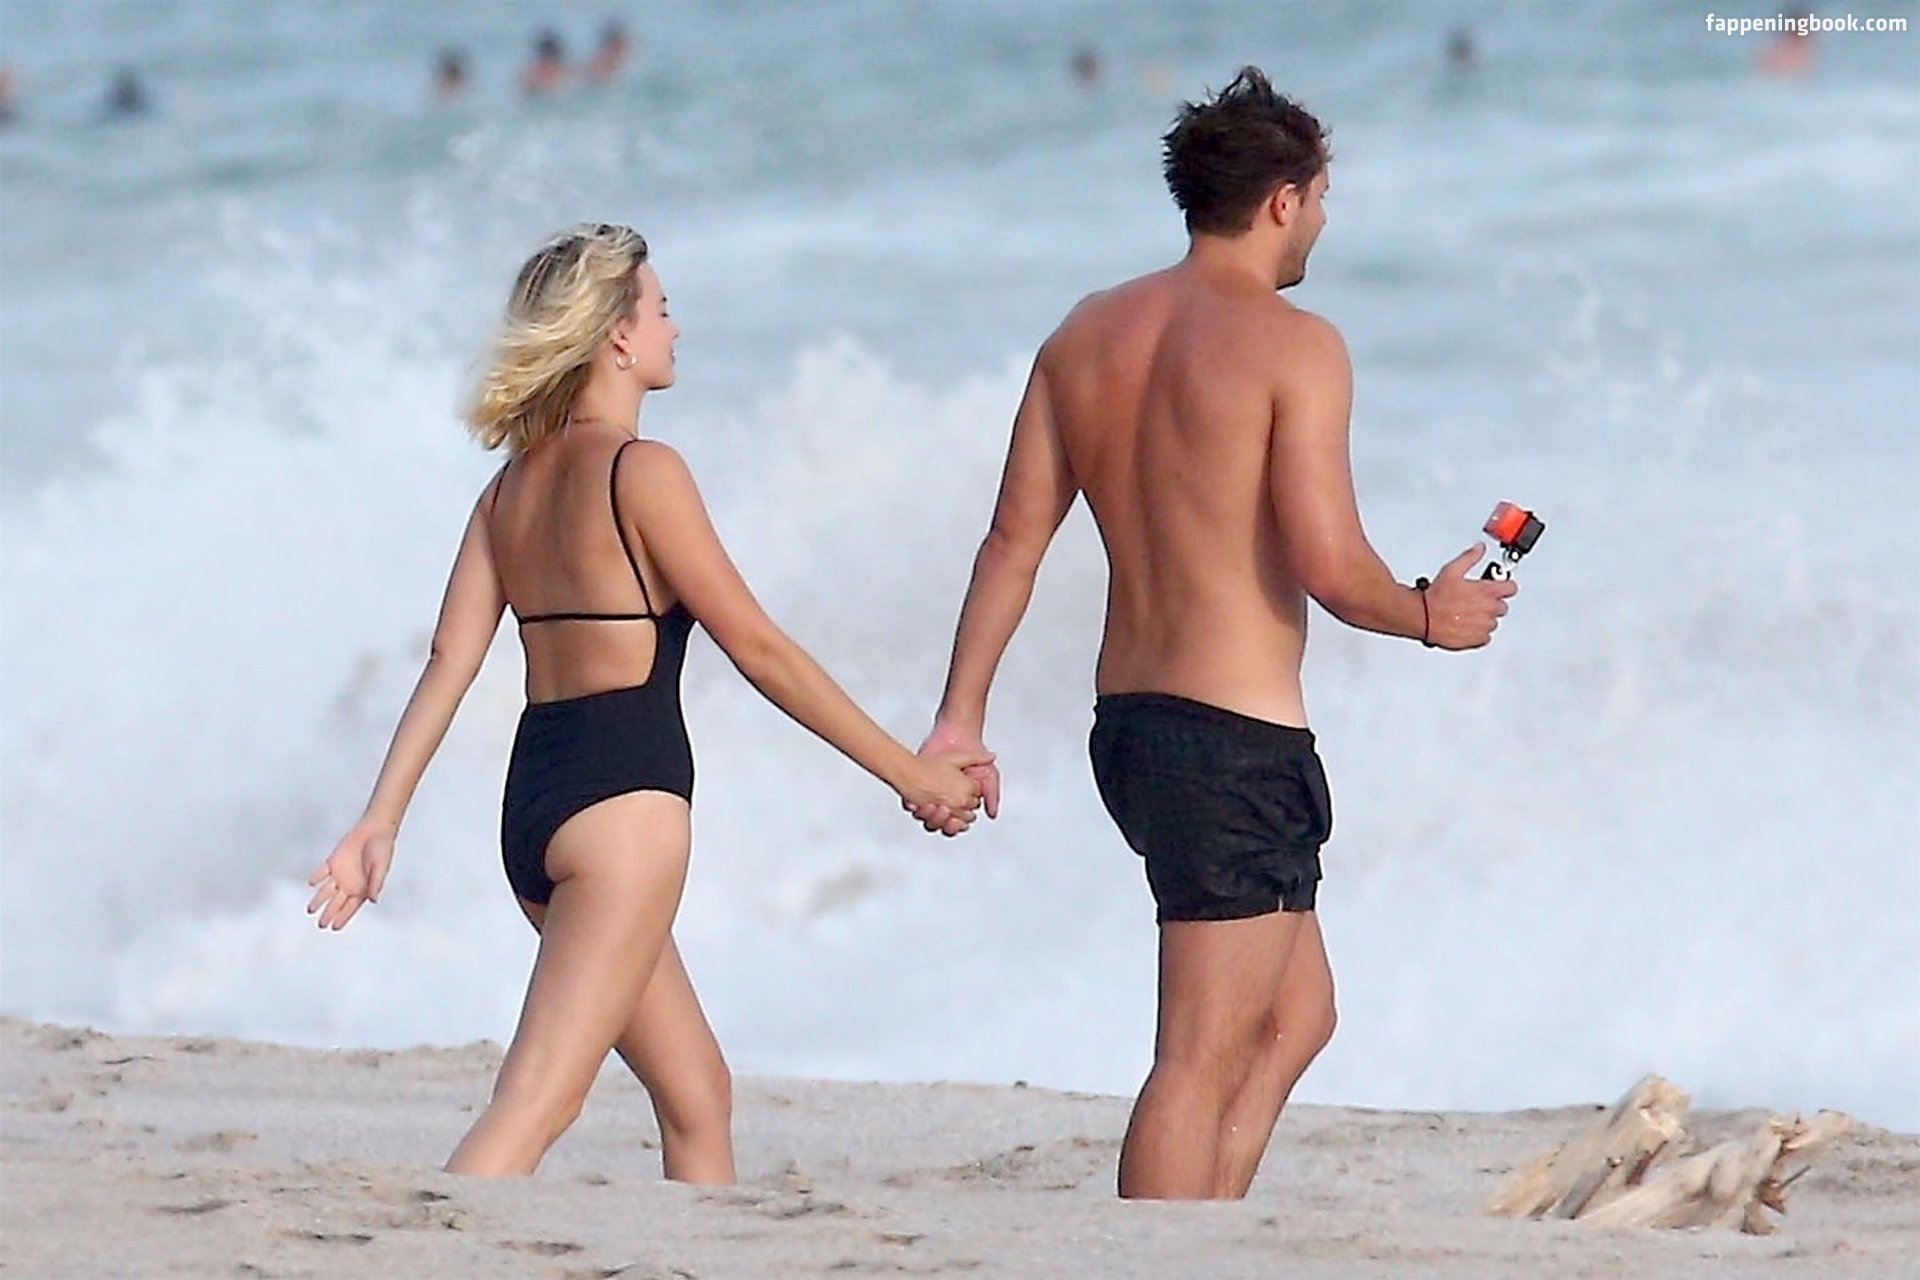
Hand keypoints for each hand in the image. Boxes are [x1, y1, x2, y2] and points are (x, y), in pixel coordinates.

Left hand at [307, 819, 395, 930]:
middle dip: (329, 914)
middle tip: (321, 924)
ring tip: (311, 910)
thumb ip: (375, 884)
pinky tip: (312, 883)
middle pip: (337, 903)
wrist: (374, 829)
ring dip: (319, 900)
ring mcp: (340, 873)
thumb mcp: (381, 868)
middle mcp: (350, 883)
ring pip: (327, 891)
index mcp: (362, 888)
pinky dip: (317, 877)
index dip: (343, 917)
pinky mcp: (333, 861)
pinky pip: (322, 872)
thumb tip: (373, 900)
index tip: (335, 927)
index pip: (351, 907)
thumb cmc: (381, 848)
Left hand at [904, 722, 1000, 836]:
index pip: (956, 823)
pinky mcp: (916, 786)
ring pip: (925, 817)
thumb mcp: (987, 775)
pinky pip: (911, 804)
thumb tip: (992, 814)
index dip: (954, 824)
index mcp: (960, 802)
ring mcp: (930, 793)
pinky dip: (912, 806)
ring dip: (927, 815)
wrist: (956, 735)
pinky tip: (917, 803)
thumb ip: (991, 794)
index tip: (954, 820)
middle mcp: (945, 799)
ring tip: (931, 806)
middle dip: (940, 821)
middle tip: (943, 812)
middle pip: (940, 823)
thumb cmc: (973, 756)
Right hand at [1422, 542, 1518, 649]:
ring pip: (1493, 622)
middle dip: (1492, 603)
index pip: (1511, 588)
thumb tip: (1480, 549)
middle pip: (1503, 607)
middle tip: (1476, 601)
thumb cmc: (1436, 597)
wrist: (1423, 617)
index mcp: (1486, 591)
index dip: (1505, 586)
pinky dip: (1478, 633)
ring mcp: (1484, 625)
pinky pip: (1485, 637)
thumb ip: (1470, 558)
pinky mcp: (1476, 639)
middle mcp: (1489, 609)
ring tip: (1468, 614)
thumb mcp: (1452, 570)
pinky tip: (1466, 626)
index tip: (1499, 586)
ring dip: (1484, 618)